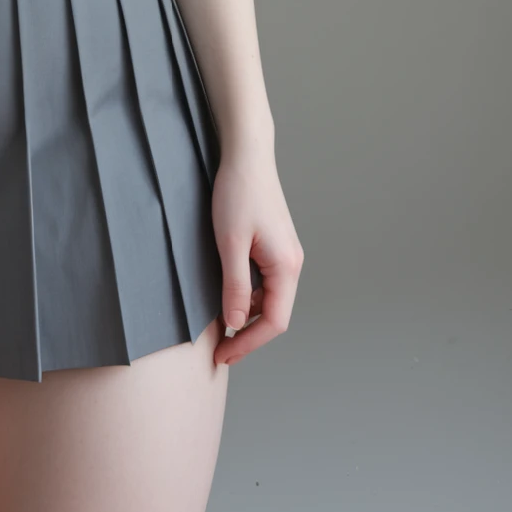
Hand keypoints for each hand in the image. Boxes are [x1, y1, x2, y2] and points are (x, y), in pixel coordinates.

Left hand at [210, 145, 303, 368]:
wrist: (246, 155)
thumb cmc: (238, 194)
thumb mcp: (230, 243)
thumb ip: (234, 286)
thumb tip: (235, 324)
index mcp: (286, 267)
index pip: (274, 322)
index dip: (248, 343)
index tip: (223, 355)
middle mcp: (292, 263)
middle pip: (275, 314)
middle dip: (248, 335)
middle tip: (220, 350)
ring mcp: (285, 254)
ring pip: (270, 298)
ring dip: (248, 316)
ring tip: (220, 328)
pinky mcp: (275, 245)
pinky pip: (266, 282)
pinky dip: (249, 296)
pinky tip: (229, 297)